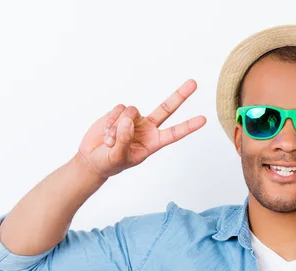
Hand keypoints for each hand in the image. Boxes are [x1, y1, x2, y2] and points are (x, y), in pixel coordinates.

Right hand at [77, 79, 205, 178]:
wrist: (92, 157)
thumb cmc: (109, 163)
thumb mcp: (118, 157)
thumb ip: (124, 140)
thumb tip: (129, 120)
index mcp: (153, 142)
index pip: (174, 133)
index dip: (188, 126)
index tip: (203, 120)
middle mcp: (147, 128)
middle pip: (167, 108)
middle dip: (180, 95)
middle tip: (194, 83)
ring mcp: (134, 119)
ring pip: (132, 110)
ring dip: (118, 126)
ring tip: (110, 140)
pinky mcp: (120, 113)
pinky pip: (120, 109)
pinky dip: (111, 120)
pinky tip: (106, 132)